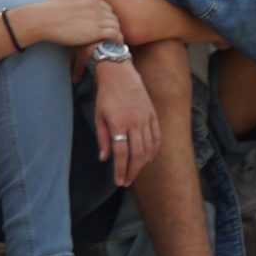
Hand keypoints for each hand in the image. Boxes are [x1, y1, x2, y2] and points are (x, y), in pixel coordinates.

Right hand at [13, 0, 121, 49]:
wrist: (44, 19)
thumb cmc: (52, 7)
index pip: (106, 7)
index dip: (106, 16)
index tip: (104, 24)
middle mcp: (96, 6)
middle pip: (112, 16)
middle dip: (112, 24)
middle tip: (111, 33)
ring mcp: (97, 18)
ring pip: (115, 25)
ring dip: (116, 31)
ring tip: (115, 40)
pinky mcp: (96, 31)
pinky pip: (114, 33)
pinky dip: (117, 38)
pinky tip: (115, 42)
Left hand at [90, 59, 159, 187]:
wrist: (120, 73)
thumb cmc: (106, 95)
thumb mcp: (98, 116)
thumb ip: (102, 138)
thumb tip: (104, 159)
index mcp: (119, 123)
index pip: (122, 153)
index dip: (121, 170)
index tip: (119, 181)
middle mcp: (135, 122)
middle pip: (137, 154)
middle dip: (132, 171)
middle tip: (127, 181)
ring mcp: (146, 119)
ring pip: (148, 148)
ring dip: (142, 163)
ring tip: (135, 172)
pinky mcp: (153, 115)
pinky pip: (157, 137)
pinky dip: (154, 151)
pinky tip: (148, 159)